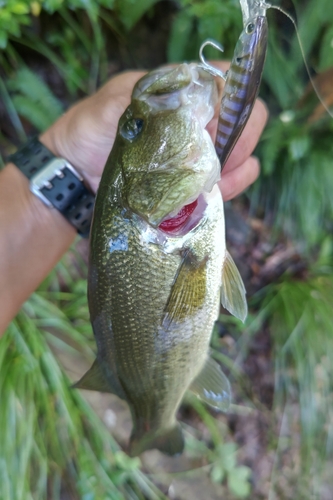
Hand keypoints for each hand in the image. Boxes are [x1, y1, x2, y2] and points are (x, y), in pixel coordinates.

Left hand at [41, 63, 267, 198]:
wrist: (75, 174)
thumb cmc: (88, 133)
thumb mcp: (112, 108)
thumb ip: (150, 101)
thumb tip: (190, 109)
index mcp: (179, 90)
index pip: (227, 82)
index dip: (232, 103)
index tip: (213, 130)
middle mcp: (197, 118)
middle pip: (246, 118)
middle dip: (240, 141)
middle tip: (217, 161)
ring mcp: (200, 151)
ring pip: (245, 153)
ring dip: (236, 168)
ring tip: (213, 183)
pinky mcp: (197, 180)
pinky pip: (233, 180)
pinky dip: (231, 187)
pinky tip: (214, 193)